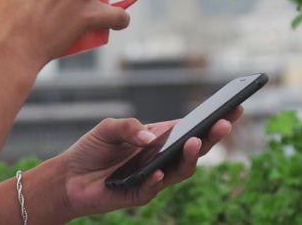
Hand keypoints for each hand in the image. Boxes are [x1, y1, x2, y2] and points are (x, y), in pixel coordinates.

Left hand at [57, 107, 243, 218]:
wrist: (68, 177)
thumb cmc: (92, 149)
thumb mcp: (108, 128)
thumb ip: (128, 127)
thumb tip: (151, 137)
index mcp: (160, 138)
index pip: (192, 127)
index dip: (212, 118)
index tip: (233, 106)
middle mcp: (162, 158)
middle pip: (196, 148)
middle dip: (213, 135)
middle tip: (225, 122)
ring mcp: (154, 178)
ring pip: (181, 170)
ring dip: (191, 156)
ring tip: (195, 141)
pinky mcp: (139, 195)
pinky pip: (153, 188)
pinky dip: (157, 179)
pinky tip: (159, 171)